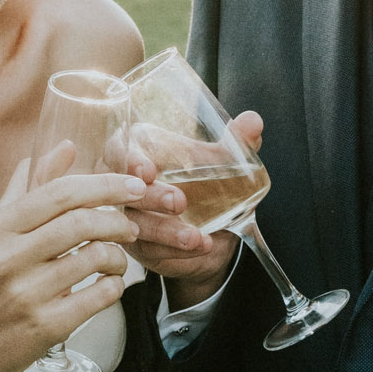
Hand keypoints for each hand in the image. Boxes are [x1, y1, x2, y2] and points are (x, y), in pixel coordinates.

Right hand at [0, 168, 143, 371]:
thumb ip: (28, 187)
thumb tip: (66, 146)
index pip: (59, 193)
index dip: (103, 184)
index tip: (132, 185)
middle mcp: (9, 257)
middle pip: (81, 222)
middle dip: (117, 220)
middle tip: (130, 225)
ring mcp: (27, 294)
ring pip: (95, 257)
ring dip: (119, 256)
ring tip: (117, 259)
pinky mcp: (46, 327)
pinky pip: (99, 296)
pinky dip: (115, 287)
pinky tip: (109, 285)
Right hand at [128, 111, 263, 308]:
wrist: (215, 232)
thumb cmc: (208, 185)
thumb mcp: (224, 164)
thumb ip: (236, 142)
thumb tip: (253, 121)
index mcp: (138, 150)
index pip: (119, 150)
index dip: (128, 159)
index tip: (147, 170)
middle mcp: (124, 183)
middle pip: (121, 189)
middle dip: (151, 197)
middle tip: (179, 202)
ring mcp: (128, 217)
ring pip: (135, 224)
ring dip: (165, 230)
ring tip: (195, 236)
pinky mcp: (138, 247)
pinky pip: (150, 250)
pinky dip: (176, 250)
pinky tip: (200, 245)